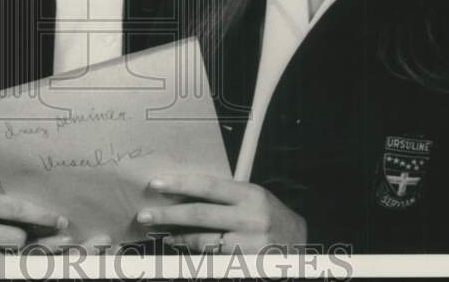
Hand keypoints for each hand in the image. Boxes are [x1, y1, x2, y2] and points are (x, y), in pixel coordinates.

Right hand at [0, 170, 68, 252]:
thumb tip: (29, 206)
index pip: (14, 208)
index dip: (41, 216)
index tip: (60, 220)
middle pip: (16, 240)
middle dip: (35, 238)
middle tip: (58, 237)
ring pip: (8, 259)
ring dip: (31, 255)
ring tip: (54, 249)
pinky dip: (11, 263)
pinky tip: (28, 258)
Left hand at [135, 174, 306, 252]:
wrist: (304, 247)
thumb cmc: (274, 219)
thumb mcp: (255, 200)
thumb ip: (227, 197)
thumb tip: (186, 193)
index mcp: (251, 195)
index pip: (209, 186)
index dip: (180, 185)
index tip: (157, 184)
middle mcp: (251, 218)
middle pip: (200, 214)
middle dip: (168, 214)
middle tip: (144, 215)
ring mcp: (250, 244)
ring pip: (204, 240)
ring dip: (178, 236)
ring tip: (162, 233)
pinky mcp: (247, 264)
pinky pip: (213, 259)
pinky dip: (194, 252)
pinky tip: (181, 247)